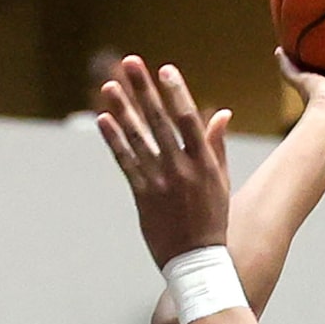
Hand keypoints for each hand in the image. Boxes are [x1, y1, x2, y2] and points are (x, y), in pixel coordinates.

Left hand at [98, 57, 234, 268]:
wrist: (197, 261)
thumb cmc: (211, 219)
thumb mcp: (220, 181)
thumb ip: (216, 145)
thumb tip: (221, 112)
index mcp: (204, 162)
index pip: (188, 119)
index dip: (176, 93)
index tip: (165, 69)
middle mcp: (181, 169)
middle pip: (159, 121)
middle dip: (144, 90)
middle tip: (131, 62)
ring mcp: (160, 183)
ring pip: (138, 139)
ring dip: (123, 110)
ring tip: (109, 86)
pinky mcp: (143, 197)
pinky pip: (126, 163)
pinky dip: (114, 141)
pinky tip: (104, 120)